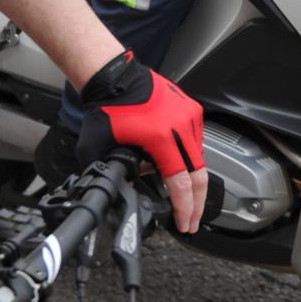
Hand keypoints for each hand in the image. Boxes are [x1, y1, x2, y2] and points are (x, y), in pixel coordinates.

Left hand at [77, 51, 206, 232]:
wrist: (115, 78)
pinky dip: (190, 157)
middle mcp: (180, 126)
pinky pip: (196, 140)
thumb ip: (115, 173)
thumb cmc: (107, 108)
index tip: (186, 223)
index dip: (185, 208)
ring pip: (199, 158)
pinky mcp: (191, 109)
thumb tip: (128, 188)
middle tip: (193, 221)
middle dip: (198, 203)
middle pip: (199, 175)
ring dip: (193, 179)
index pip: (181, 183)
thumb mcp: (101, 149)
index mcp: (160, 138)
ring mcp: (188, 116)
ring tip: (182, 195)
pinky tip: (180, 166)